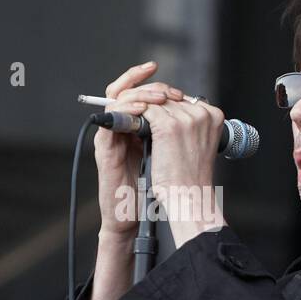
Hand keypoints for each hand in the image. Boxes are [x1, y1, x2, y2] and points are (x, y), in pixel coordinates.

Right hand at [93, 62, 185, 237]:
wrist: (137, 213)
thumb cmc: (155, 187)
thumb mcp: (170, 153)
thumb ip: (175, 132)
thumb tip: (195, 113)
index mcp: (137, 126)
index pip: (140, 93)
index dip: (156, 86)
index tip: (177, 90)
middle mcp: (122, 127)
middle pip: (126, 90)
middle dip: (148, 86)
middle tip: (168, 93)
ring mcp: (111, 136)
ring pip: (116, 99)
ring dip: (138, 94)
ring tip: (158, 98)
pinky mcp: (105, 147)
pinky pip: (111, 120)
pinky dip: (125, 110)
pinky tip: (143, 111)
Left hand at [140, 94, 227, 245]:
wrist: (187, 199)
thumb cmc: (190, 179)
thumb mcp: (196, 146)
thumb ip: (189, 127)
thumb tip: (168, 114)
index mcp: (214, 116)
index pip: (183, 101)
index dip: (166, 108)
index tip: (152, 117)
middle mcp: (203, 113)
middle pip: (169, 99)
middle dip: (151, 108)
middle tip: (136, 119)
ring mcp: (186, 118)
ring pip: (155, 103)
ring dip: (140, 112)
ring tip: (131, 124)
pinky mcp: (168, 126)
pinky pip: (145, 111)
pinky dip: (134, 117)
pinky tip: (128, 126)